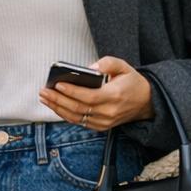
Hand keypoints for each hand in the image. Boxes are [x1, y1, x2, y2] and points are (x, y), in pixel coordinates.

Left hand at [38, 56, 154, 130]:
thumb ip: (107, 63)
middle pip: (78, 108)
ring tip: (45, 98)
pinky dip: (65, 114)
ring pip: (76, 117)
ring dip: (58, 108)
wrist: (145, 102)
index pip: (89, 97)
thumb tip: (90, 67)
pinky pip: (79, 122)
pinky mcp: (101, 126)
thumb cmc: (132, 82)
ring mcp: (104, 121)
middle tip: (44, 91)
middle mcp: (109, 112)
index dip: (72, 92)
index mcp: (115, 96)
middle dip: (58, 100)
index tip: (58, 85)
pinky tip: (55, 106)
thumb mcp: (124, 66)